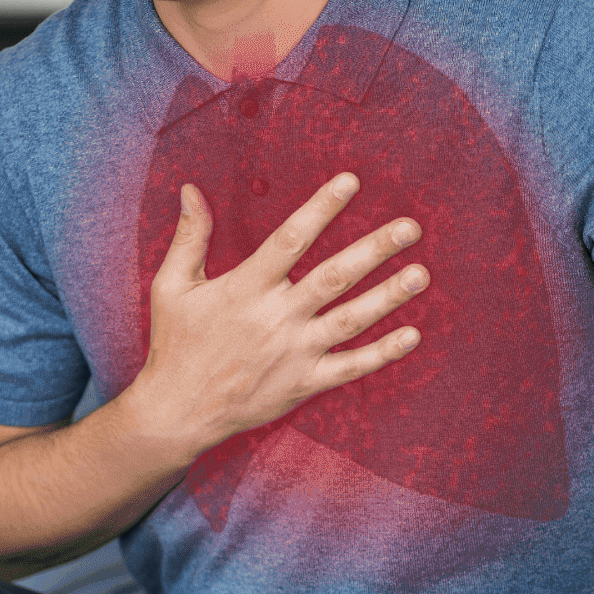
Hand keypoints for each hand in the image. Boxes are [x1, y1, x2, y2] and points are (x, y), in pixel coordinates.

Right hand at [131, 172, 428, 456]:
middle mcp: (275, 318)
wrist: (178, 412)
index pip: (291, 239)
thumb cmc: (176, 345)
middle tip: (410, 228)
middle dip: (374, 250)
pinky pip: (350, 367)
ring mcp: (294, 353)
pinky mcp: (303, 384)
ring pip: (351, 320)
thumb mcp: (171, 287)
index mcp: (246, 288)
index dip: (321, 208)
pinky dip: (383, 353)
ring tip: (421, 274)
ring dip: (389, 296)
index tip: (350, 182)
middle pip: (334, 277)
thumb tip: (190, 189)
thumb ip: (189, 237)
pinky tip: (412, 335)